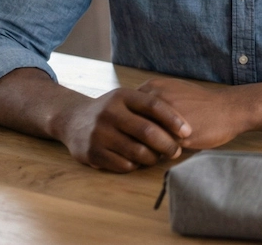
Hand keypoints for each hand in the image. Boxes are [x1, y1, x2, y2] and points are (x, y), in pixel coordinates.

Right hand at [54, 87, 190, 172]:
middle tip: (177, 151)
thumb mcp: (127, 99)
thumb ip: (150, 106)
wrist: (73, 120)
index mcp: (122, 96)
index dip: (174, 119)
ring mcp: (99, 133)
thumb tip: (184, 124)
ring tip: (158, 156)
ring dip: (153, 157)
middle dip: (168, 144)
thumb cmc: (112, 110)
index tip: (188, 132)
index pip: (154, 106)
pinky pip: (123, 165)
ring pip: (137, 151)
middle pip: (147, 131)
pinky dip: (136, 165)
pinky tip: (139, 162)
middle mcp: (109, 112)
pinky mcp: (91, 153)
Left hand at [137, 78, 245, 149]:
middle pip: (128, 125)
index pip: (125, 110)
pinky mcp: (174, 136)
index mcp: (153, 87)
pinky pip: (155, 150)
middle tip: (133, 146)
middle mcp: (154, 100)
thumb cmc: (202, 103)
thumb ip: (153, 100)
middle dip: (129, 137)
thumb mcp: (175, 90)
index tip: (131, 132)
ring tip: (147, 153)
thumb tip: (131, 116)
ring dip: (140, 148)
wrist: (229, 109)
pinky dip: (154, 156)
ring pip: (139, 139)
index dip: (127, 124)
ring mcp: (163, 118)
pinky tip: (160, 156)